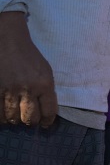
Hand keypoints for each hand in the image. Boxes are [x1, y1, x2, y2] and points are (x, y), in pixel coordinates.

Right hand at [0, 12, 57, 126]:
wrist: (8, 41)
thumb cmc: (29, 56)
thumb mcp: (45, 71)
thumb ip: (46, 91)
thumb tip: (45, 112)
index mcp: (45, 84)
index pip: (49, 112)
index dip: (47, 121)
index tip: (44, 124)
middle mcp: (28, 89)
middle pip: (30, 118)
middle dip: (29, 122)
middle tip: (27, 119)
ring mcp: (9, 90)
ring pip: (12, 118)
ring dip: (14, 119)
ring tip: (14, 116)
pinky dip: (1, 116)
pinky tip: (3, 113)